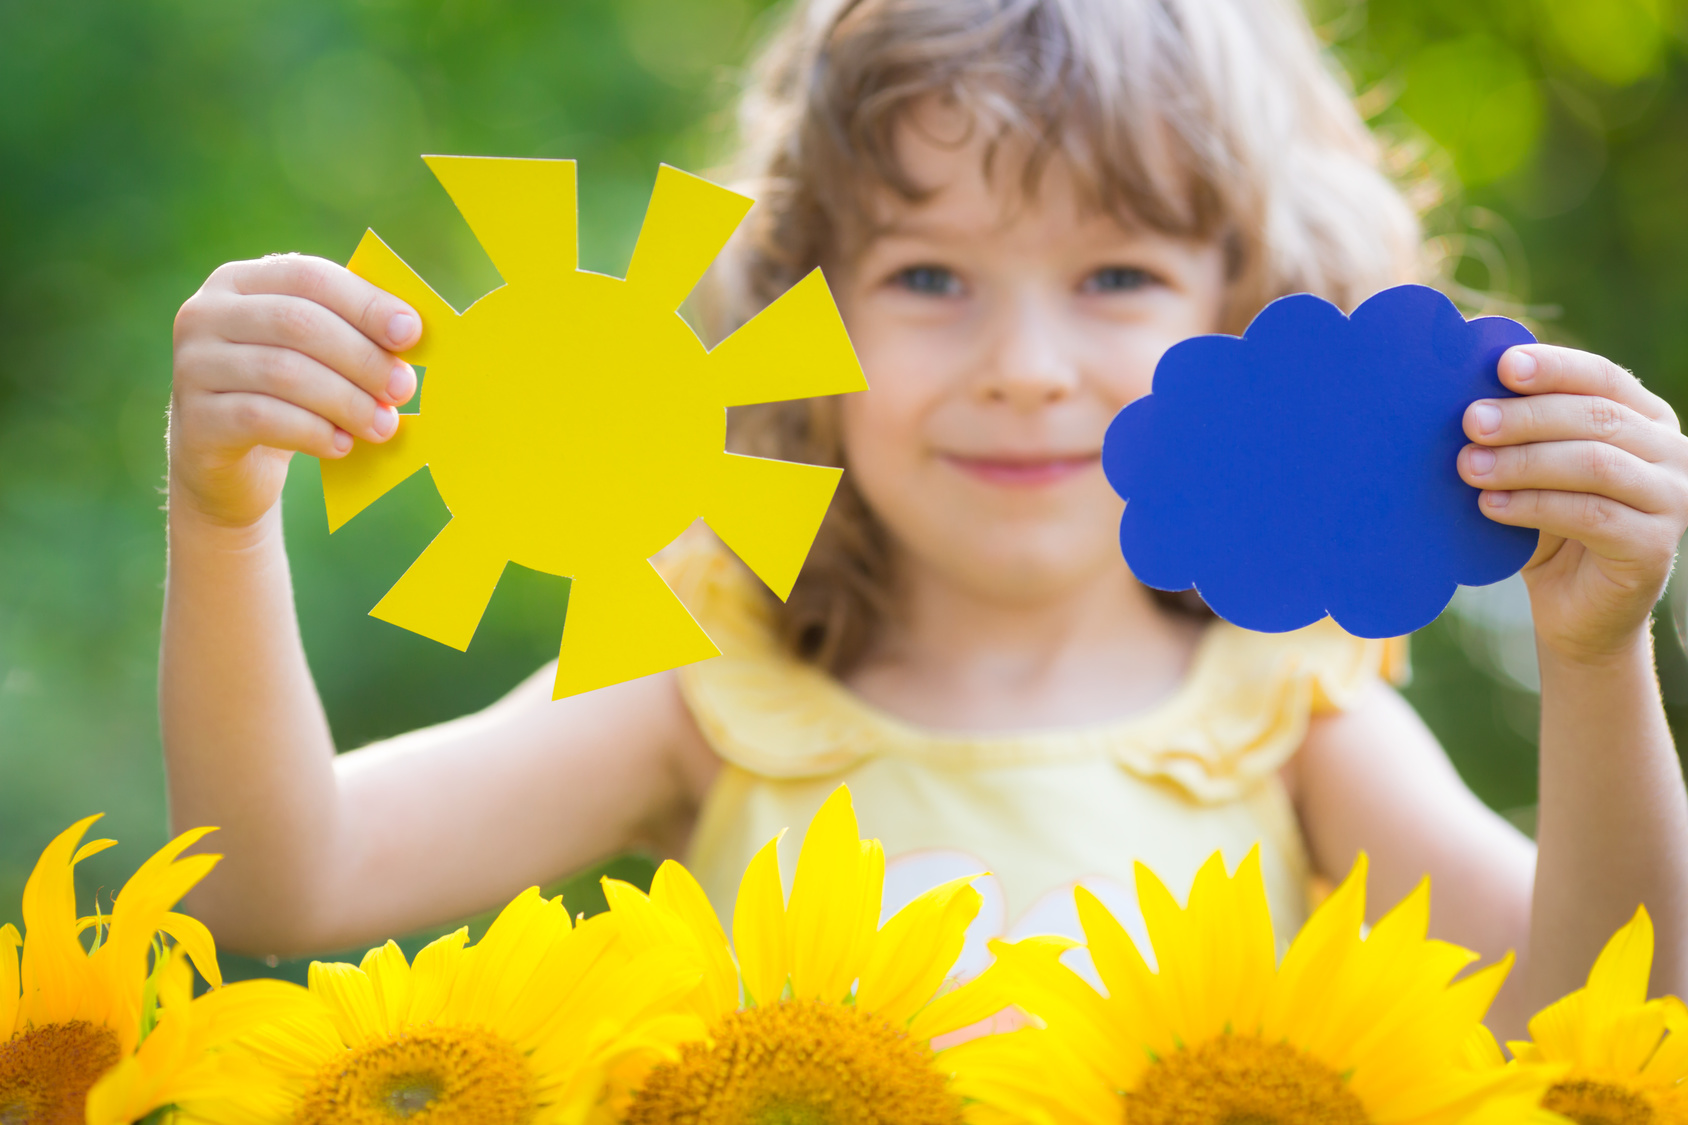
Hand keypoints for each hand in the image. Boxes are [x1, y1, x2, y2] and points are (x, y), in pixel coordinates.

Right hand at [169, 253, 421, 529]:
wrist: (231, 464)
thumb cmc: (288, 397)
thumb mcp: (316, 355)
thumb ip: (352, 333)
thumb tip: (410, 332)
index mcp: (240, 281)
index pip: (309, 276)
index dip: (364, 303)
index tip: (410, 334)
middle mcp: (205, 313)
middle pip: (298, 322)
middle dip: (362, 357)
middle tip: (403, 388)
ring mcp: (192, 365)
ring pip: (284, 372)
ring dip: (347, 401)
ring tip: (383, 425)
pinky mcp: (196, 419)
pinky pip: (264, 418)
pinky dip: (314, 432)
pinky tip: (342, 445)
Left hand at [1459, 344, 1687, 660]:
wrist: (1574, 608)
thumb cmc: (1547, 527)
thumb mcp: (1535, 471)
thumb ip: (1519, 433)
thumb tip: (1469, 396)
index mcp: (1646, 419)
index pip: (1603, 378)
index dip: (1554, 367)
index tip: (1502, 365)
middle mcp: (1672, 453)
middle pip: (1596, 417)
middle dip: (1527, 417)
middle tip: (1471, 422)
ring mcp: (1672, 500)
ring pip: (1593, 463)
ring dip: (1523, 461)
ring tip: (1469, 467)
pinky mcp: (1654, 546)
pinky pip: (1589, 515)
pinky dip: (1533, 505)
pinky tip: (1490, 504)